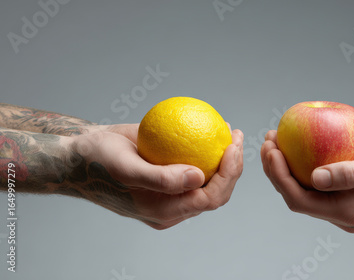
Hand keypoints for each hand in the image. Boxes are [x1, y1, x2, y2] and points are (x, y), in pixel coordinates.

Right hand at [69, 123, 243, 229]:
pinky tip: (215, 126)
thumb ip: (160, 179)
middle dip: (234, 167)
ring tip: (231, 131)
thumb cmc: (99, 161)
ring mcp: (173, 190)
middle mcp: (173, 204)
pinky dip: (210, 148)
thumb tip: (199, 178)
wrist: (83, 154)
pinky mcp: (172, 173)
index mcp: (165, 211)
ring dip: (226, 157)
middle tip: (236, 136)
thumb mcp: (125, 168)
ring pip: (210, 179)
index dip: (227, 177)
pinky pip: (197, 163)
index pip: (207, 199)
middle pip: (215, 192)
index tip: (231, 148)